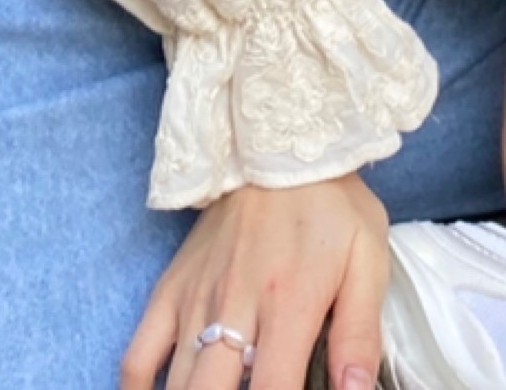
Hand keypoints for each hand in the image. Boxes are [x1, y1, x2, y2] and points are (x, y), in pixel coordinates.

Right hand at [121, 171, 389, 389]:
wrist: (278, 141)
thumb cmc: (330, 204)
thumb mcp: (367, 260)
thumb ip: (359, 335)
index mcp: (289, 303)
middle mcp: (235, 306)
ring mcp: (196, 299)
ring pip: (177, 385)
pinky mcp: (171, 288)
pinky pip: (137, 356)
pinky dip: (138, 388)